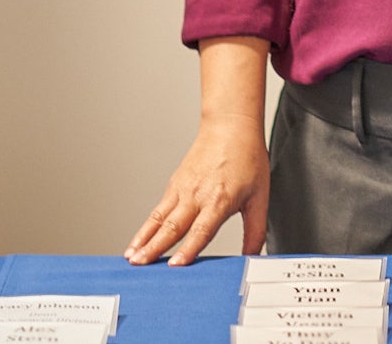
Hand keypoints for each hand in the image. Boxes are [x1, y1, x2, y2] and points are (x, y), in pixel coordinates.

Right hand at [125, 114, 269, 264]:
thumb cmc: (247, 158)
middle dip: (154, 248)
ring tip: (131, 257)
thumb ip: (256, 230)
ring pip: (159, 218)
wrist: (231, 126)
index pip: (201, 230)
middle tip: (140, 265)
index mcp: (220, 200)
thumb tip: (252, 256)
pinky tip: (138, 240)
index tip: (174, 265)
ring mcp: (183, 189)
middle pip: (173, 227)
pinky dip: (146, 226)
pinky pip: (158, 210)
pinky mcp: (175, 184)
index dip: (188, 249)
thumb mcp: (260, 197)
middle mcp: (197, 195)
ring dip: (143, 239)